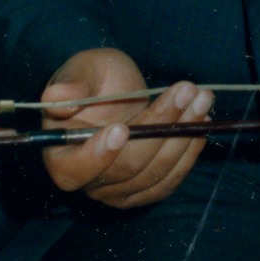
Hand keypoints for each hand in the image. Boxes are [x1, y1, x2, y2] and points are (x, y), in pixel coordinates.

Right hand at [40, 47, 212, 208]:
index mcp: (61, 154)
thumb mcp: (82, 70)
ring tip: (202, 97)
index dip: (97, 154)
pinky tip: (202, 121)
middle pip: (127, 166)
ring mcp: (119, 190)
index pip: (74, 168)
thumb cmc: (93, 79)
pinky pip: (170, 178)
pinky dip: (190, 149)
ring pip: (155, 172)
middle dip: (161, 127)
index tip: (121, 128)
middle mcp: (89, 181)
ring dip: (184, 133)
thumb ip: (72, 83)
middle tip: (187, 90)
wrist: (115, 91)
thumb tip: (57, 96)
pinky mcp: (146, 189)